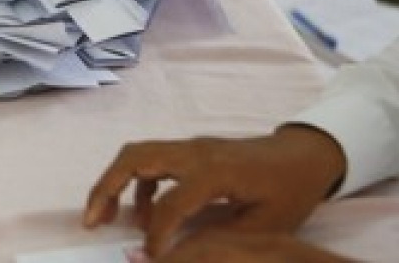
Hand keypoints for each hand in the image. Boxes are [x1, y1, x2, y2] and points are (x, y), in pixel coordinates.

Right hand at [83, 126, 345, 257]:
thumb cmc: (291, 191)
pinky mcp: (190, 151)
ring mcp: (190, 147)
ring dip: (112, 182)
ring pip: (136, 154)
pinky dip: (135, 183)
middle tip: (91, 221)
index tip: (152, 258)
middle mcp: (195, 152)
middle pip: (134, 158)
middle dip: (106, 188)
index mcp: (215, 172)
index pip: (170, 202)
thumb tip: (177, 255)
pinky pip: (150, 159)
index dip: (157, 234)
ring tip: (101, 217)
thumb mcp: (266, 226)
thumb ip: (220, 239)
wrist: (307, 155)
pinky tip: (141, 213)